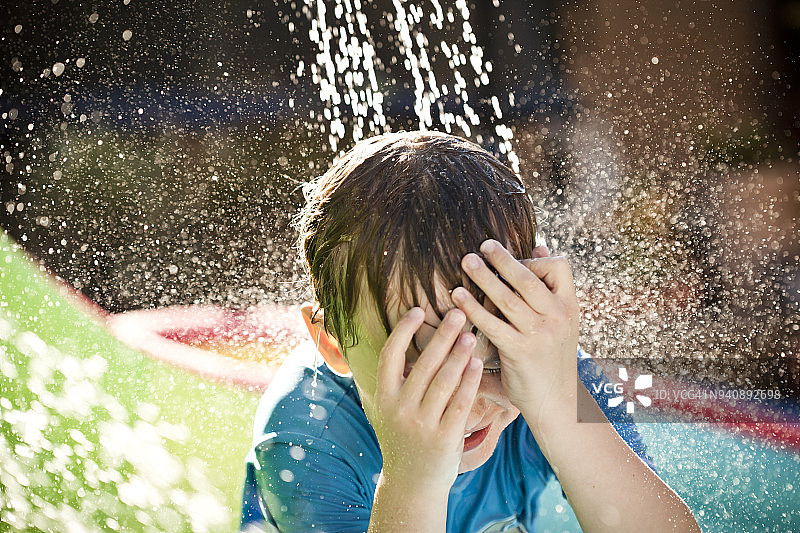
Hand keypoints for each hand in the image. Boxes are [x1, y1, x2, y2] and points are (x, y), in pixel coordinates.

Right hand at [366, 307, 482, 491]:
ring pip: (443, 382)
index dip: (403, 331)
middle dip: (441, 336)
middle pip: (423, 364)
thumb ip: (396, 381)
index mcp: (384, 397)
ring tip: (470, 335)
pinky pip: (460, 403)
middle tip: (457, 312)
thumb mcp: (388, 410)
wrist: (412, 485)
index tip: (418, 310)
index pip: (389, 356)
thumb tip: (405, 340)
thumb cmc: (404, 438)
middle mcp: (400, 409)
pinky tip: (477, 365)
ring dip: (458, 355)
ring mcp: (422, 425)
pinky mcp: (444, 438)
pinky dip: (469, 382)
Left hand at [451, 240, 578, 413]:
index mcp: (569, 305)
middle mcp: (558, 316)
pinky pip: (493, 324)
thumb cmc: (551, 357)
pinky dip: (474, 308)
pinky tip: (458, 298)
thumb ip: (548, 285)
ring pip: (508, 298)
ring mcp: (541, 334)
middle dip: (503, 259)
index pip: (558, 267)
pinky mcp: (520, 351)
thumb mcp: (560, 319)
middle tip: (482, 245)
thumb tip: (539, 247)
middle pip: (528, 279)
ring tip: (466, 262)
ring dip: (484, 278)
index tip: (513, 257)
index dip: (535, 258)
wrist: (557, 402)